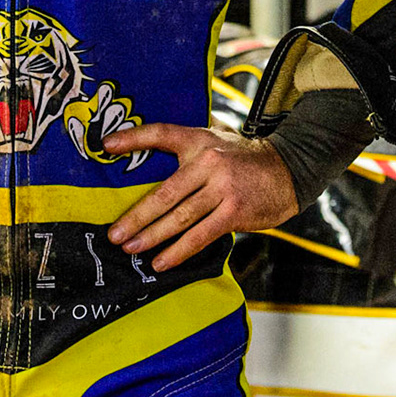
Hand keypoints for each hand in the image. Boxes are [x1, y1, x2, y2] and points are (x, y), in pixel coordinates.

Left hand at [103, 123, 297, 271]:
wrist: (289, 169)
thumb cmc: (245, 159)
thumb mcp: (216, 140)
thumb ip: (188, 147)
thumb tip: (150, 157)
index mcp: (199, 140)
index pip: (161, 134)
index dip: (133, 138)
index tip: (106, 146)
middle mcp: (208, 162)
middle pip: (164, 192)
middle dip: (136, 216)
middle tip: (115, 234)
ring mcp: (222, 188)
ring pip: (179, 217)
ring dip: (152, 236)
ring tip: (131, 249)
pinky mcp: (234, 211)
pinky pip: (200, 235)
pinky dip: (179, 251)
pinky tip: (162, 261)